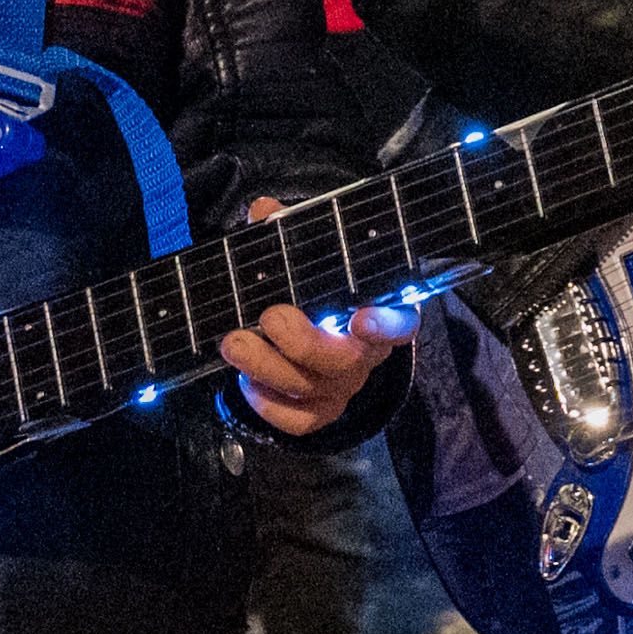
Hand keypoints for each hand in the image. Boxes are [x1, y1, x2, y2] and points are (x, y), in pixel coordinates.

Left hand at [215, 198, 409, 434]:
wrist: (322, 324)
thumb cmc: (319, 282)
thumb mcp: (311, 252)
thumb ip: (290, 229)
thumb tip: (263, 211)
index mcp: (380, 309)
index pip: (399, 321)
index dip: (384, 325)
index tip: (360, 318)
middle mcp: (367, 354)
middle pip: (342, 362)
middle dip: (299, 342)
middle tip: (267, 317)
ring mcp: (344, 387)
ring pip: (311, 390)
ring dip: (265, 367)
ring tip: (233, 342)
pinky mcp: (320, 412)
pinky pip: (298, 422)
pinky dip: (267, 405)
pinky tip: (247, 381)